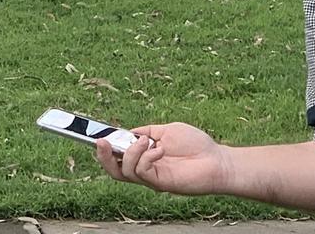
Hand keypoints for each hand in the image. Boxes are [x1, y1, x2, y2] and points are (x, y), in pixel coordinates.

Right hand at [94, 122, 231, 195]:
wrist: (217, 159)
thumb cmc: (196, 145)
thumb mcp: (166, 130)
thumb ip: (147, 131)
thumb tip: (128, 132)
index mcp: (144, 156)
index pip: (118, 156)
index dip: (105, 148)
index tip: (97, 135)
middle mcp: (145, 169)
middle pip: (114, 170)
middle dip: (103, 156)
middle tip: (101, 142)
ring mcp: (152, 178)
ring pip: (124, 171)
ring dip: (131, 153)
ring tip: (147, 142)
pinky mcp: (160, 183)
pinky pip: (142, 172)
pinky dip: (146, 157)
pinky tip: (159, 149)